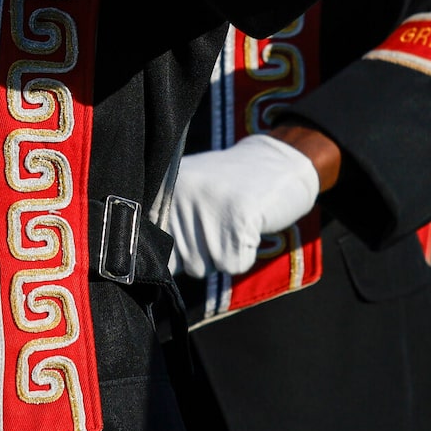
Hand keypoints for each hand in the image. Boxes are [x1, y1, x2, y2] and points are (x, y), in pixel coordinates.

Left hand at [155, 133, 323, 279]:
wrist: (280, 161)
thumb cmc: (232, 186)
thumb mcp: (190, 193)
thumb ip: (167, 225)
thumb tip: (150, 269)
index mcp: (162, 189)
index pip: (150, 244)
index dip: (169, 255)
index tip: (189, 238)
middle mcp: (178, 196)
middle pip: (184, 263)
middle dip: (205, 254)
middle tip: (222, 221)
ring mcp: (207, 207)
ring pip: (207, 267)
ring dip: (225, 254)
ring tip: (234, 220)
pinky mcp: (237, 220)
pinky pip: (234, 265)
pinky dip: (246, 254)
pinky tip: (250, 224)